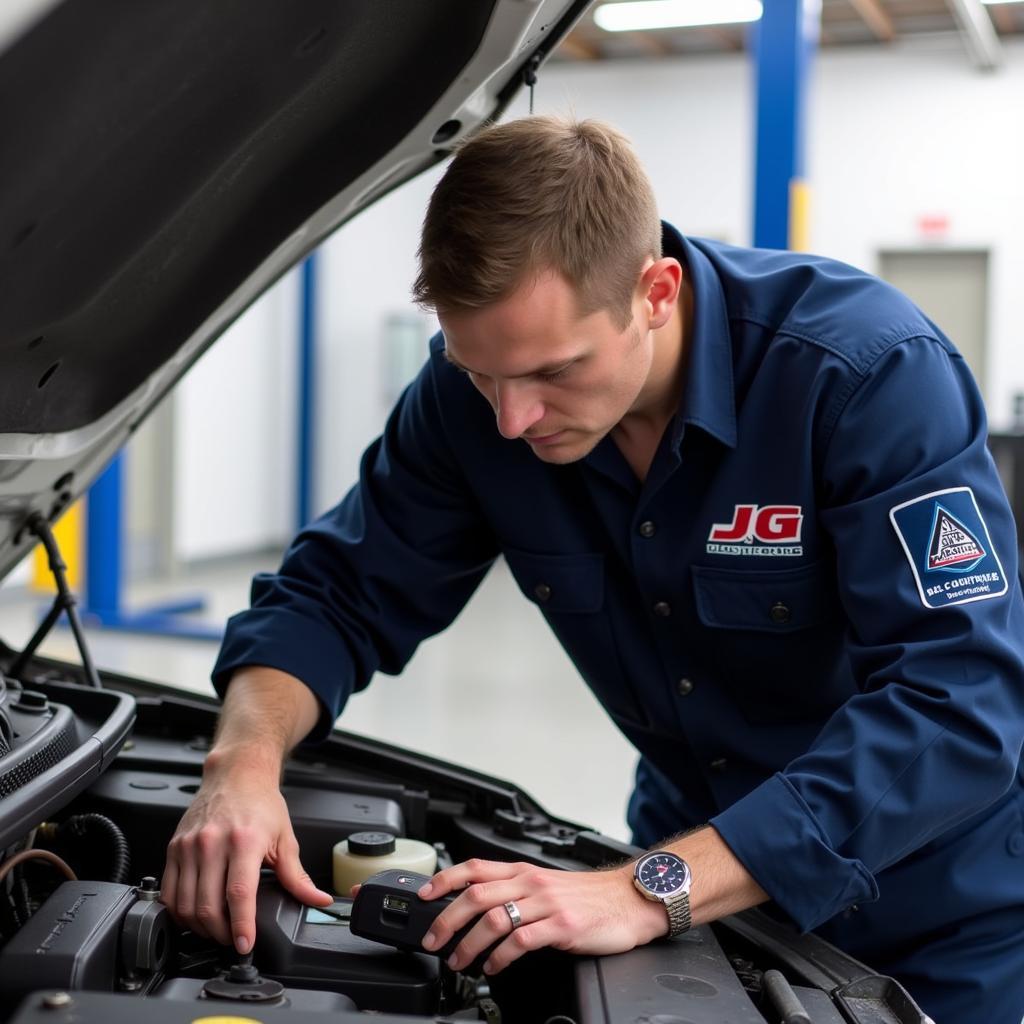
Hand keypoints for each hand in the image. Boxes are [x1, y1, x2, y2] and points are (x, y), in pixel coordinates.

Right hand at [161, 754, 332, 953]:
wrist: (236, 774)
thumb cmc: (261, 803)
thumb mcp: (285, 838)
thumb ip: (297, 876)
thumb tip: (318, 900)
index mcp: (244, 841)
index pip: (238, 895)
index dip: (241, 926)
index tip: (244, 945)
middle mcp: (212, 843)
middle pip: (208, 906)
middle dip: (220, 933)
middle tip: (232, 940)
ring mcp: (189, 846)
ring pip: (185, 904)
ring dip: (199, 927)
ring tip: (215, 930)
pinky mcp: (174, 847)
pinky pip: (169, 892)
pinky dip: (179, 912)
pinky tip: (194, 915)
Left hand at [413, 859, 667, 974]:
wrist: (628, 900)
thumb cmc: (587, 896)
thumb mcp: (544, 885)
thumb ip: (513, 891)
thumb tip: (475, 906)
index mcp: (523, 871)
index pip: (474, 867)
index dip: (444, 879)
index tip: (423, 895)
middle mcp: (530, 883)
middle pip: (476, 894)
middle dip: (446, 918)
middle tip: (432, 941)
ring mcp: (546, 904)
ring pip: (494, 918)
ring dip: (468, 943)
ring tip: (458, 962)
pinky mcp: (562, 927)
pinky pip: (521, 941)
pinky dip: (500, 958)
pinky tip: (492, 968)